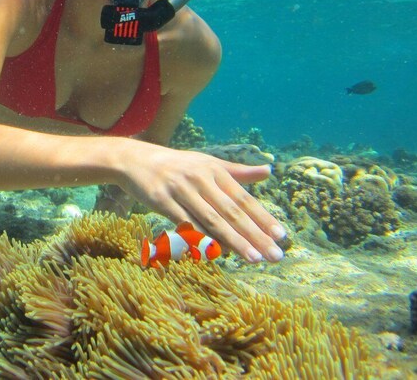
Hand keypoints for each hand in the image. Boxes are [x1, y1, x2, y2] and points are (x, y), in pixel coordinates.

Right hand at [121, 147, 285, 262]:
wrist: (134, 160)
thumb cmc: (176, 165)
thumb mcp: (207, 163)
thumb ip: (238, 172)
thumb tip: (269, 171)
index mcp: (214, 170)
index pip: (243, 198)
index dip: (263, 217)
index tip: (282, 236)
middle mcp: (200, 178)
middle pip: (232, 212)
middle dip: (255, 235)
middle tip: (275, 255)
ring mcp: (180, 189)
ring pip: (212, 220)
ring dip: (234, 241)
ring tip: (253, 258)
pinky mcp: (161, 200)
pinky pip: (185, 223)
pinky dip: (200, 237)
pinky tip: (215, 252)